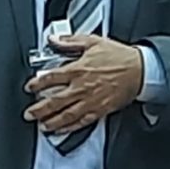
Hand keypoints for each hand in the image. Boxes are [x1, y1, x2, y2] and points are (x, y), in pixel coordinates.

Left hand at [24, 35, 145, 133]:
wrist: (140, 70)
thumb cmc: (119, 57)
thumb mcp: (93, 41)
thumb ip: (70, 41)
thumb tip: (54, 39)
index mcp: (78, 69)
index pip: (51, 78)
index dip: (37, 84)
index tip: (30, 88)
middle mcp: (82, 87)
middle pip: (54, 101)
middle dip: (39, 109)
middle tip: (29, 114)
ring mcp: (90, 101)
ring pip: (66, 114)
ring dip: (52, 121)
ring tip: (42, 125)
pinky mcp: (100, 110)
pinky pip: (81, 121)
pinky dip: (69, 127)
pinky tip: (61, 129)